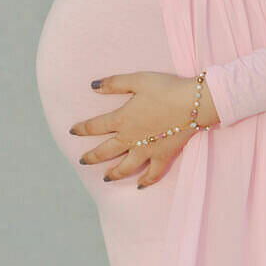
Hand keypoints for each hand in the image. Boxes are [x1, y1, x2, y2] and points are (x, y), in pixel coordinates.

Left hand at [69, 70, 219, 188]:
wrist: (193, 103)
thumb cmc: (165, 88)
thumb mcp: (137, 80)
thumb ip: (113, 83)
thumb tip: (92, 86)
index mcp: (122, 119)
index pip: (95, 126)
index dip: (82, 129)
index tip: (72, 131)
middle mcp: (131, 138)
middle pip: (106, 151)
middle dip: (92, 157)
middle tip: (82, 161)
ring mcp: (147, 150)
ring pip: (125, 167)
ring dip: (114, 173)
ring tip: (106, 178)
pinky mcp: (164, 156)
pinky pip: (152, 173)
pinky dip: (145, 181)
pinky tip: (139, 185)